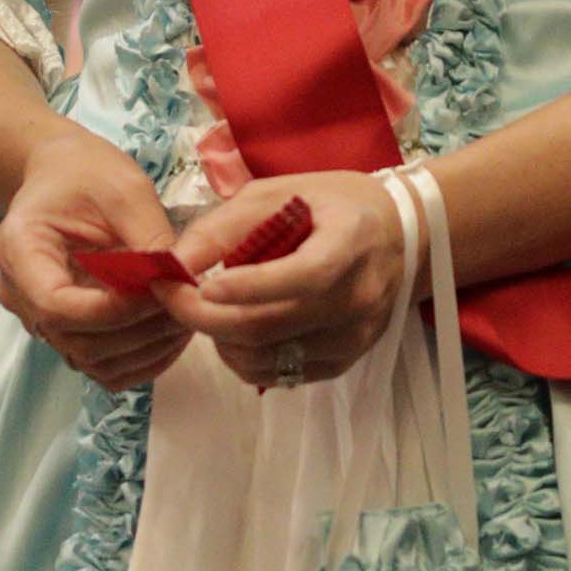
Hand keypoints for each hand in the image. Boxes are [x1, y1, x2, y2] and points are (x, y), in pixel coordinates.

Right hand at [0, 127, 192, 389]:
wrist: (64, 176)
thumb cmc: (87, 173)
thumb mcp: (124, 189)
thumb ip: (149, 237)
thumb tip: (179, 283)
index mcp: (19, 250)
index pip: (57, 306)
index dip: (114, 310)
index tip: (160, 289)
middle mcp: (20, 295)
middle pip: (76, 341)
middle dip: (138, 330)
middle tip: (186, 303)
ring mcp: (40, 320)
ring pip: (91, 362)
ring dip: (145, 349)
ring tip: (185, 316)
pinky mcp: (67, 333)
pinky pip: (102, 367)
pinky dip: (141, 361)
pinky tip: (170, 333)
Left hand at [169, 168, 414, 390]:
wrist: (398, 236)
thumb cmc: (330, 206)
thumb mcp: (276, 194)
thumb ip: (223, 227)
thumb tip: (172, 265)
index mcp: (350, 241)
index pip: (303, 277)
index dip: (248, 287)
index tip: (200, 286)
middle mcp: (359, 295)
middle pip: (270, 327)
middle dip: (206, 318)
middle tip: (174, 299)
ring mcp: (356, 335)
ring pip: (268, 359)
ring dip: (222, 341)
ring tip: (212, 311)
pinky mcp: (347, 361)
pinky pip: (282, 376)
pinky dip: (246, 359)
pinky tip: (239, 331)